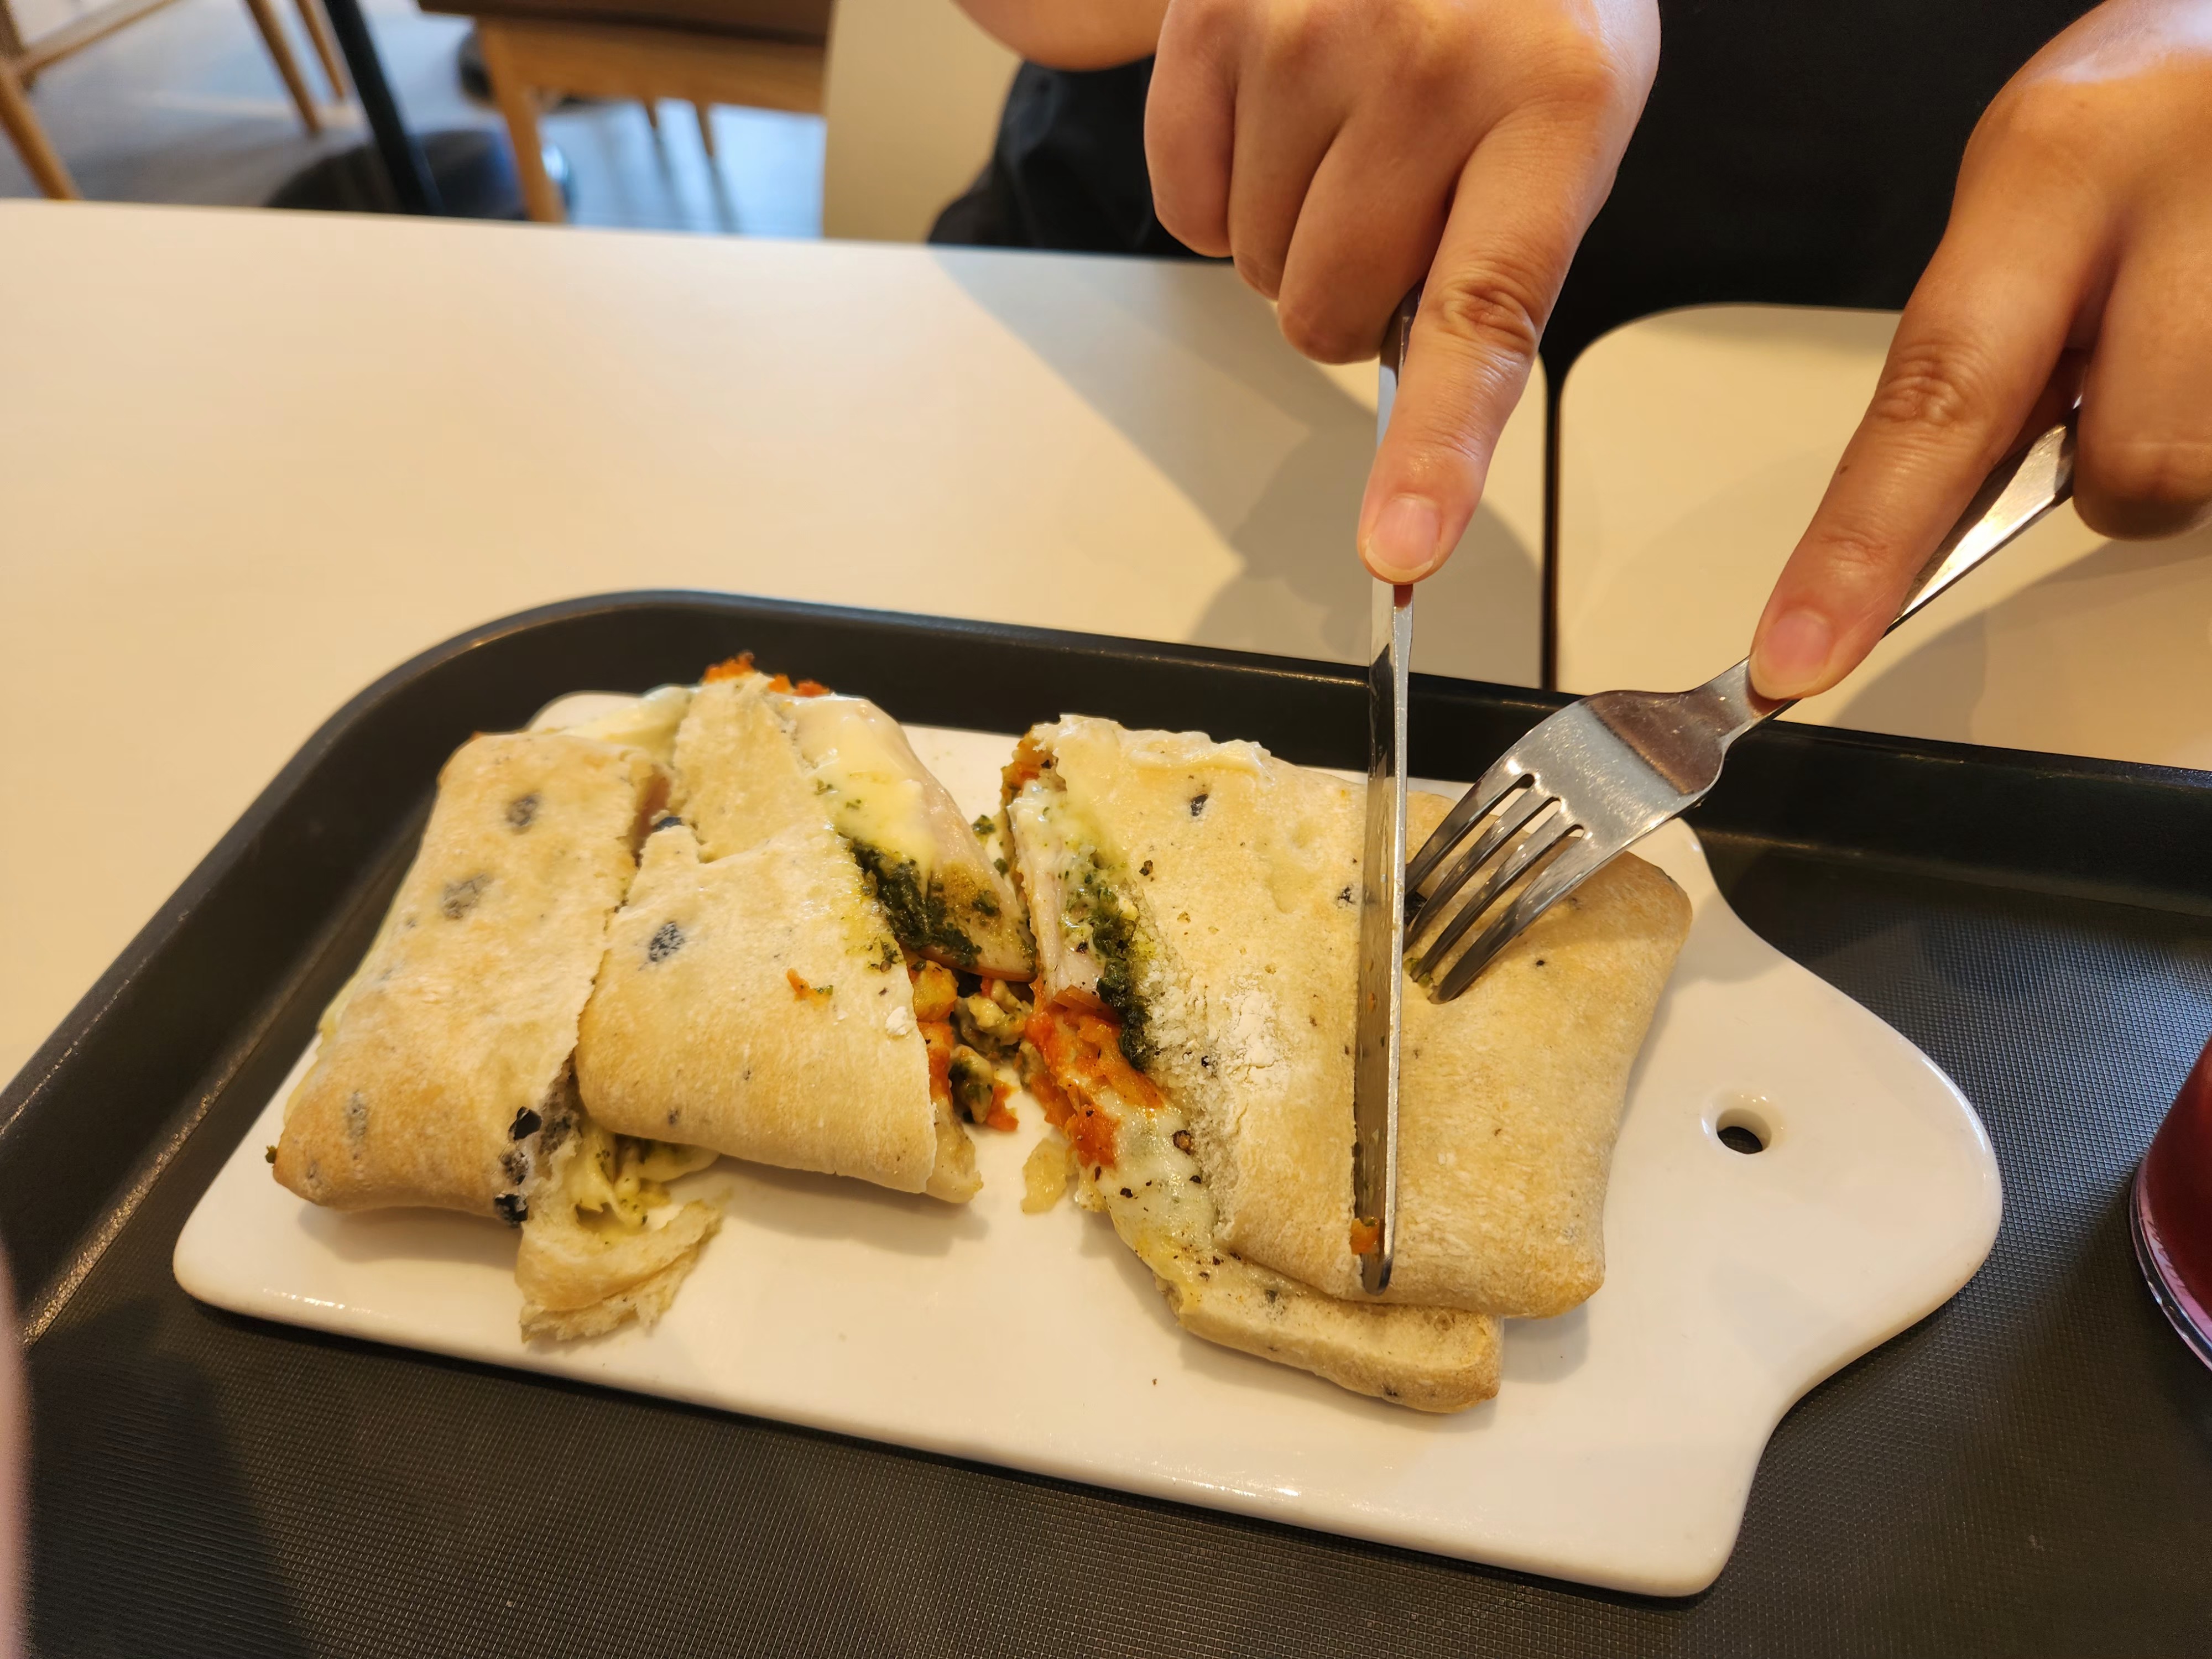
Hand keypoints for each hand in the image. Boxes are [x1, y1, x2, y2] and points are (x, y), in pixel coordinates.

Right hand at [1142, 0, 1658, 581]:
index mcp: (1551, 100)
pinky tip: (1278, 121)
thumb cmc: (1516, 9)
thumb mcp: (1562, 115)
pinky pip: (1184, 204)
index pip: (1481, 320)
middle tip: (1396, 208)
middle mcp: (1428, 62)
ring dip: (1289, 238)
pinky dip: (1220, 192)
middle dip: (1349, 299)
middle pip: (1328, 315)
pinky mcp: (1215, 20)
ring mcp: (1308, 34)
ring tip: (1345, 139)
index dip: (1433, 453)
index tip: (1400, 549)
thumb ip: (1497, 268)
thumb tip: (1418, 437)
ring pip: (1253, 268)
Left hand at [1749, 0, 2211, 700]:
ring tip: (2183, 331)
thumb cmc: (2141, 111)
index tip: (1799, 658)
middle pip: (2133, 473)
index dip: (1861, 550)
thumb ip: (1982, 339)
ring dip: (2185, 433)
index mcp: (2055, 166)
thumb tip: (1921, 512)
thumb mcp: (2031, 187)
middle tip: (2119, 382)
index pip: (1934, 400)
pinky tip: (2202, 328)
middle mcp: (2181, 203)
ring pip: (2204, 472)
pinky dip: (2211, 407)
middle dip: (2115, 472)